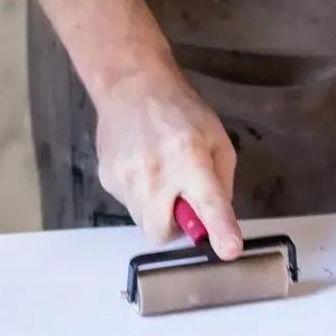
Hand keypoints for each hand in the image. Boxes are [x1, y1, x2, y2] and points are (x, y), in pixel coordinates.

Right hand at [93, 66, 244, 257]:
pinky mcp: (108, 180)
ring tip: (161, 176)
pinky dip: (142, 196)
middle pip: (163, 232)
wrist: (130, 86)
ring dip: (158, 210)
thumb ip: (221, 182)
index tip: (228, 249)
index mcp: (190, 158)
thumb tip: (218, 219)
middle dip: (176, 227)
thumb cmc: (180, 111)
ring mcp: (125, 178)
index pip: (207, 202)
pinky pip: (130, 206)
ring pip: (144, 222)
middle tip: (183, 202)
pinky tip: (143, 167)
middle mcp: (155, 172)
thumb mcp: (217, 139)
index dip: (219, 228)